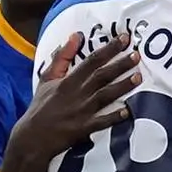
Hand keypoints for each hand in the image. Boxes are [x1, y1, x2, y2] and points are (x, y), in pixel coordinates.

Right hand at [13, 32, 141, 164]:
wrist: (33, 136)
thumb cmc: (41, 106)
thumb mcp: (47, 78)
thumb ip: (62, 57)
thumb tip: (76, 36)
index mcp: (68, 80)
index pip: (92, 61)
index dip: (109, 49)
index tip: (123, 39)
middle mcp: (77, 94)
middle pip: (102, 76)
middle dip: (120, 64)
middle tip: (137, 55)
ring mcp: (82, 111)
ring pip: (105, 96)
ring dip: (122, 86)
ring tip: (138, 77)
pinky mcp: (84, 128)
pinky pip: (102, 122)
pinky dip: (115, 117)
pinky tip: (128, 111)